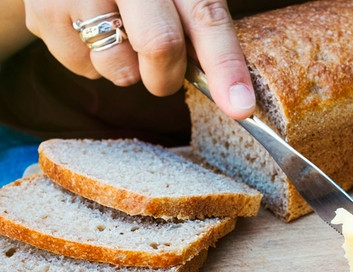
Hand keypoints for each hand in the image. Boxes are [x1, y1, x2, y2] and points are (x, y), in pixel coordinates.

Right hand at [23, 0, 254, 118]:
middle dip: (168, 75)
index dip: (225, 66)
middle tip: (164, 71)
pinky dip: (95, 62)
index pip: (205, 17)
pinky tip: (91, 29)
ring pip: (119, 68)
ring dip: (128, 67)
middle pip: (160, 46)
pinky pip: (83, 67)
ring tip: (118, 32)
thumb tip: (232, 91)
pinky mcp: (43, 14)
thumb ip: (198, 24)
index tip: (240, 107)